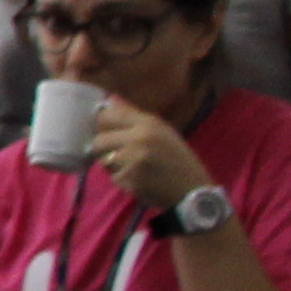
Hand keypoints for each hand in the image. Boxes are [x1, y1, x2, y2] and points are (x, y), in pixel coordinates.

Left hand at [84, 95, 210, 215]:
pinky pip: (114, 177)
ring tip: (132, 168)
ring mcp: (133, 159)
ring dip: (113, 166)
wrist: (192, 189)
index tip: (104, 132)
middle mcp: (139, 138)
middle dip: (103, 150)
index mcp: (148, 123)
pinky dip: (123, 180)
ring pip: (103, 160)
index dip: (101, 126)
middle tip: (116, 156)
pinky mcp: (130, 179)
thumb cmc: (178, 159)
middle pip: (98, 141)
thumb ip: (135, 118)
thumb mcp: (163, 132)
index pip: (107, 116)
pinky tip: (139, 181)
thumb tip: (108, 101)